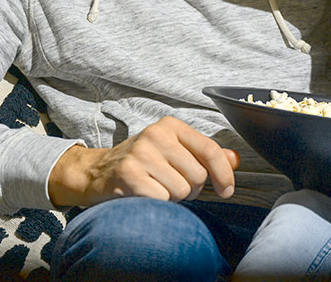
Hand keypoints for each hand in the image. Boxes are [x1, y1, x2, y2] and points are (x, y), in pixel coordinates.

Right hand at [47, 116, 239, 207]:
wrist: (96, 172)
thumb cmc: (142, 163)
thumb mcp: (174, 152)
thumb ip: (205, 155)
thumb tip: (234, 160)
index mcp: (171, 126)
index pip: (211, 150)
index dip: (224, 175)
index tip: (226, 191)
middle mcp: (156, 135)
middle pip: (198, 176)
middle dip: (191, 189)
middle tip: (172, 186)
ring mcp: (141, 153)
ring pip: (181, 191)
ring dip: (173, 198)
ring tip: (157, 189)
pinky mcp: (128, 174)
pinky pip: (162, 200)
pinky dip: (157, 204)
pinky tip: (144, 195)